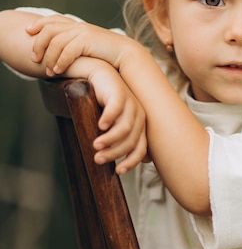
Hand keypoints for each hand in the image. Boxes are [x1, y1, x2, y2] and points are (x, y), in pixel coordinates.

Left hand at [27, 14, 126, 74]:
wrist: (127, 54)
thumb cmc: (109, 55)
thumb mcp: (89, 47)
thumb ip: (76, 47)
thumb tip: (64, 54)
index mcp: (78, 26)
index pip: (53, 19)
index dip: (38, 23)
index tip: (28, 31)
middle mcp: (78, 26)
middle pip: (49, 29)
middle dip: (38, 44)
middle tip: (34, 58)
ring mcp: (82, 32)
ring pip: (55, 41)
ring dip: (49, 57)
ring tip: (48, 70)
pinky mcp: (87, 40)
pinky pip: (67, 50)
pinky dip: (60, 61)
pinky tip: (57, 71)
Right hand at [71, 59, 149, 173]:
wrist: (98, 77)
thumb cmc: (102, 104)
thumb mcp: (110, 125)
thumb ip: (115, 141)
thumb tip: (116, 167)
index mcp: (139, 126)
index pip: (140, 149)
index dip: (130, 162)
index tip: (117, 172)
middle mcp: (139, 116)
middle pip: (131, 141)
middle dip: (115, 153)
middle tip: (98, 158)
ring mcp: (131, 104)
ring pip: (125, 128)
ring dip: (110, 139)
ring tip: (95, 145)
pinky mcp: (120, 93)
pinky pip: (116, 109)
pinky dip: (108, 119)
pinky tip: (99, 125)